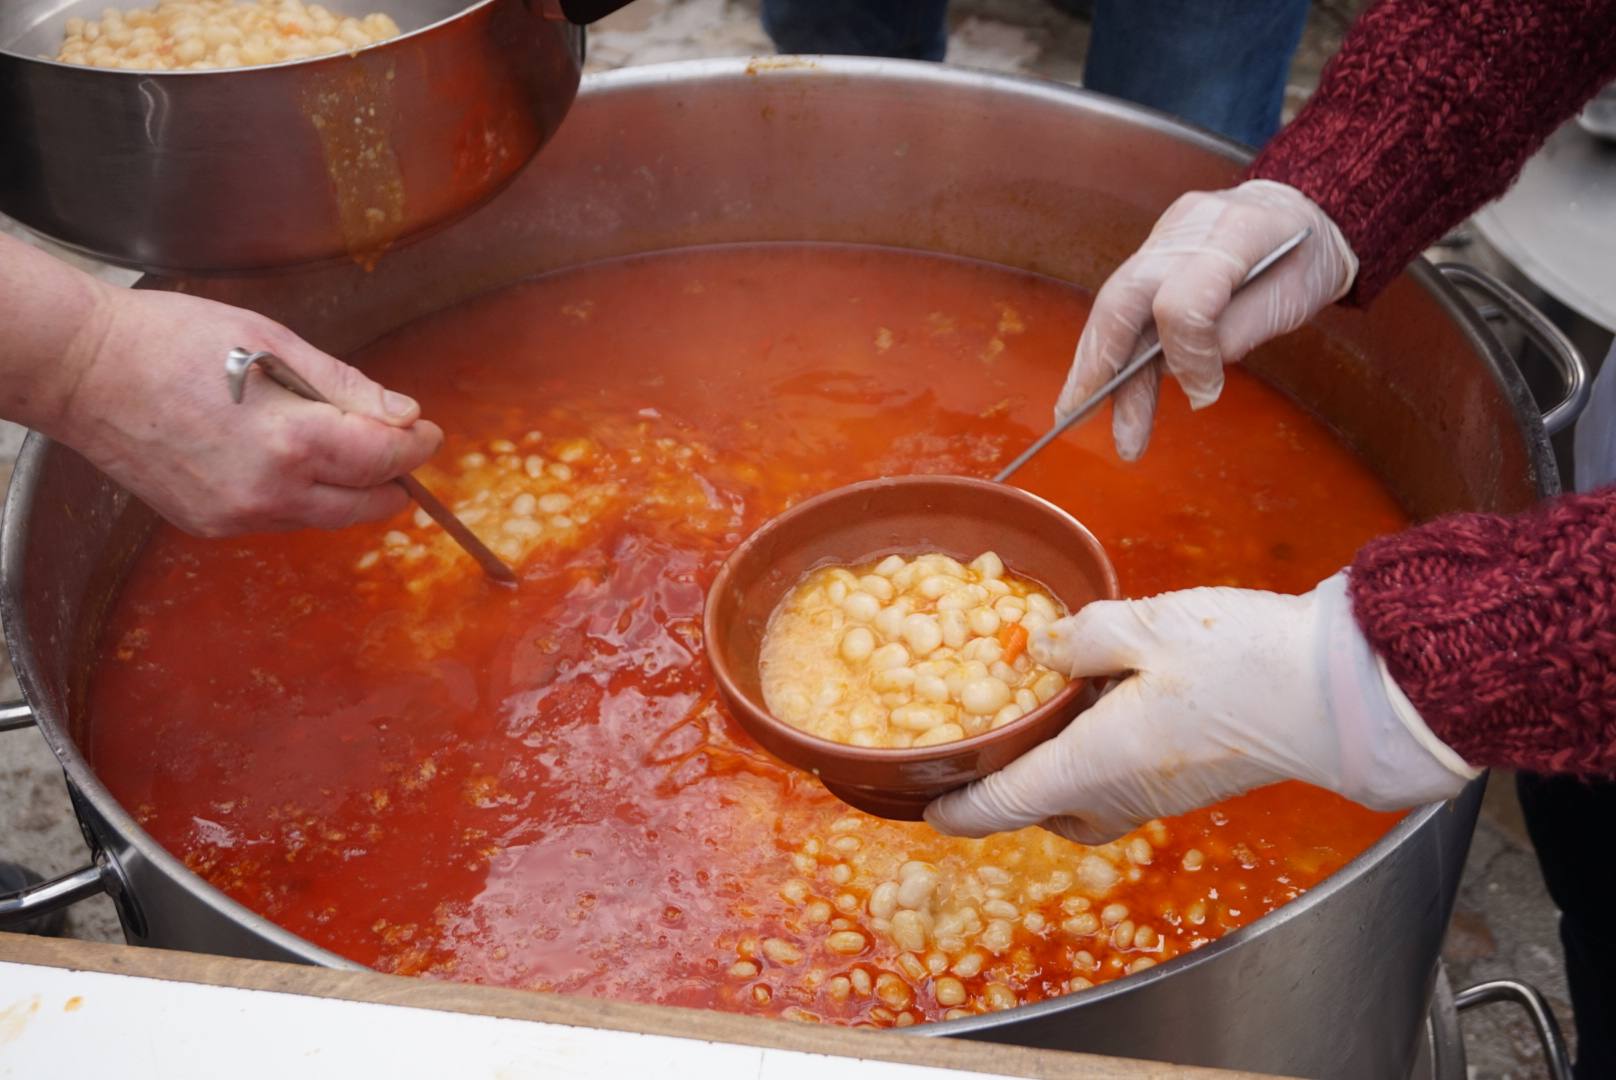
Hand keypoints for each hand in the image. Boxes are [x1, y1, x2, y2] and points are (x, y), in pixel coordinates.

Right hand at [52, 286, 441, 536]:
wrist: (85, 371)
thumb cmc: (174, 341)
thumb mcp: (275, 342)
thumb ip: (346, 387)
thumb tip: (403, 415)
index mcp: (293, 440)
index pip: (385, 458)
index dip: (416, 446)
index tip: (428, 432)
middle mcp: (269, 491)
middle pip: (364, 504)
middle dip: (393, 480)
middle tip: (403, 454)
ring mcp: (236, 515)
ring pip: (322, 517)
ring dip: (346, 491)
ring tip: (346, 453)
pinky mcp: (209, 524)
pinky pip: (278, 520)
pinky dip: (299, 497)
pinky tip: (289, 464)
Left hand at [925, 574, 1476, 844]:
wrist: (1345, 694)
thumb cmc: (1244, 660)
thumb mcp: (1145, 626)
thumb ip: (1081, 638)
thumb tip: (1046, 651)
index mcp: (1095, 765)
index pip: (1004, 805)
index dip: (960, 810)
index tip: (930, 809)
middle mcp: (1125, 795)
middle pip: (1045, 812)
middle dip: (1009, 793)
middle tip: (987, 749)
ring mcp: (1165, 796)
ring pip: (1088, 806)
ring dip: (1057, 780)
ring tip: (1044, 723)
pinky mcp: (1197, 783)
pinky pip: (1126, 789)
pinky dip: (1100, 764)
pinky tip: (1108, 709)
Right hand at [1058, 180, 1357, 460]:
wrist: (1306, 209)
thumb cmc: (1307, 260)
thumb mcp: (1294, 302)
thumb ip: (1237, 334)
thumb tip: (1183, 374)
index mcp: (1236, 234)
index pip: (1184, 303)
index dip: (1186, 356)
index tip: (1204, 391)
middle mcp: (1187, 228)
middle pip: (1124, 298)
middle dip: (1097, 362)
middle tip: (1076, 414)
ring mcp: (1164, 235)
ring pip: (1116, 303)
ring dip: (1099, 366)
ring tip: (1084, 416)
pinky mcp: (1152, 250)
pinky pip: (1123, 300)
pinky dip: (1110, 347)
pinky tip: (1100, 386)